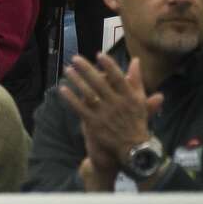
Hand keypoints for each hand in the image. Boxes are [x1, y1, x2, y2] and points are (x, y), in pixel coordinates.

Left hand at [59, 54, 162, 170]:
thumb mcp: (140, 101)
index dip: (109, 65)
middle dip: (86, 69)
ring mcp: (105, 114)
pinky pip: (80, 108)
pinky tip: (62, 89)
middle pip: (99, 82)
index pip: (118, 78)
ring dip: (76, 80)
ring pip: (88, 93)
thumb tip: (136, 60)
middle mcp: (117, 104)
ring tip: (67, 70)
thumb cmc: (136, 121)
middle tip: (75, 58)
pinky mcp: (94, 123)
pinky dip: (70, 98)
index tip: (98, 54)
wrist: (133, 149)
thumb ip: (136, 80)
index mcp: (129, 97)